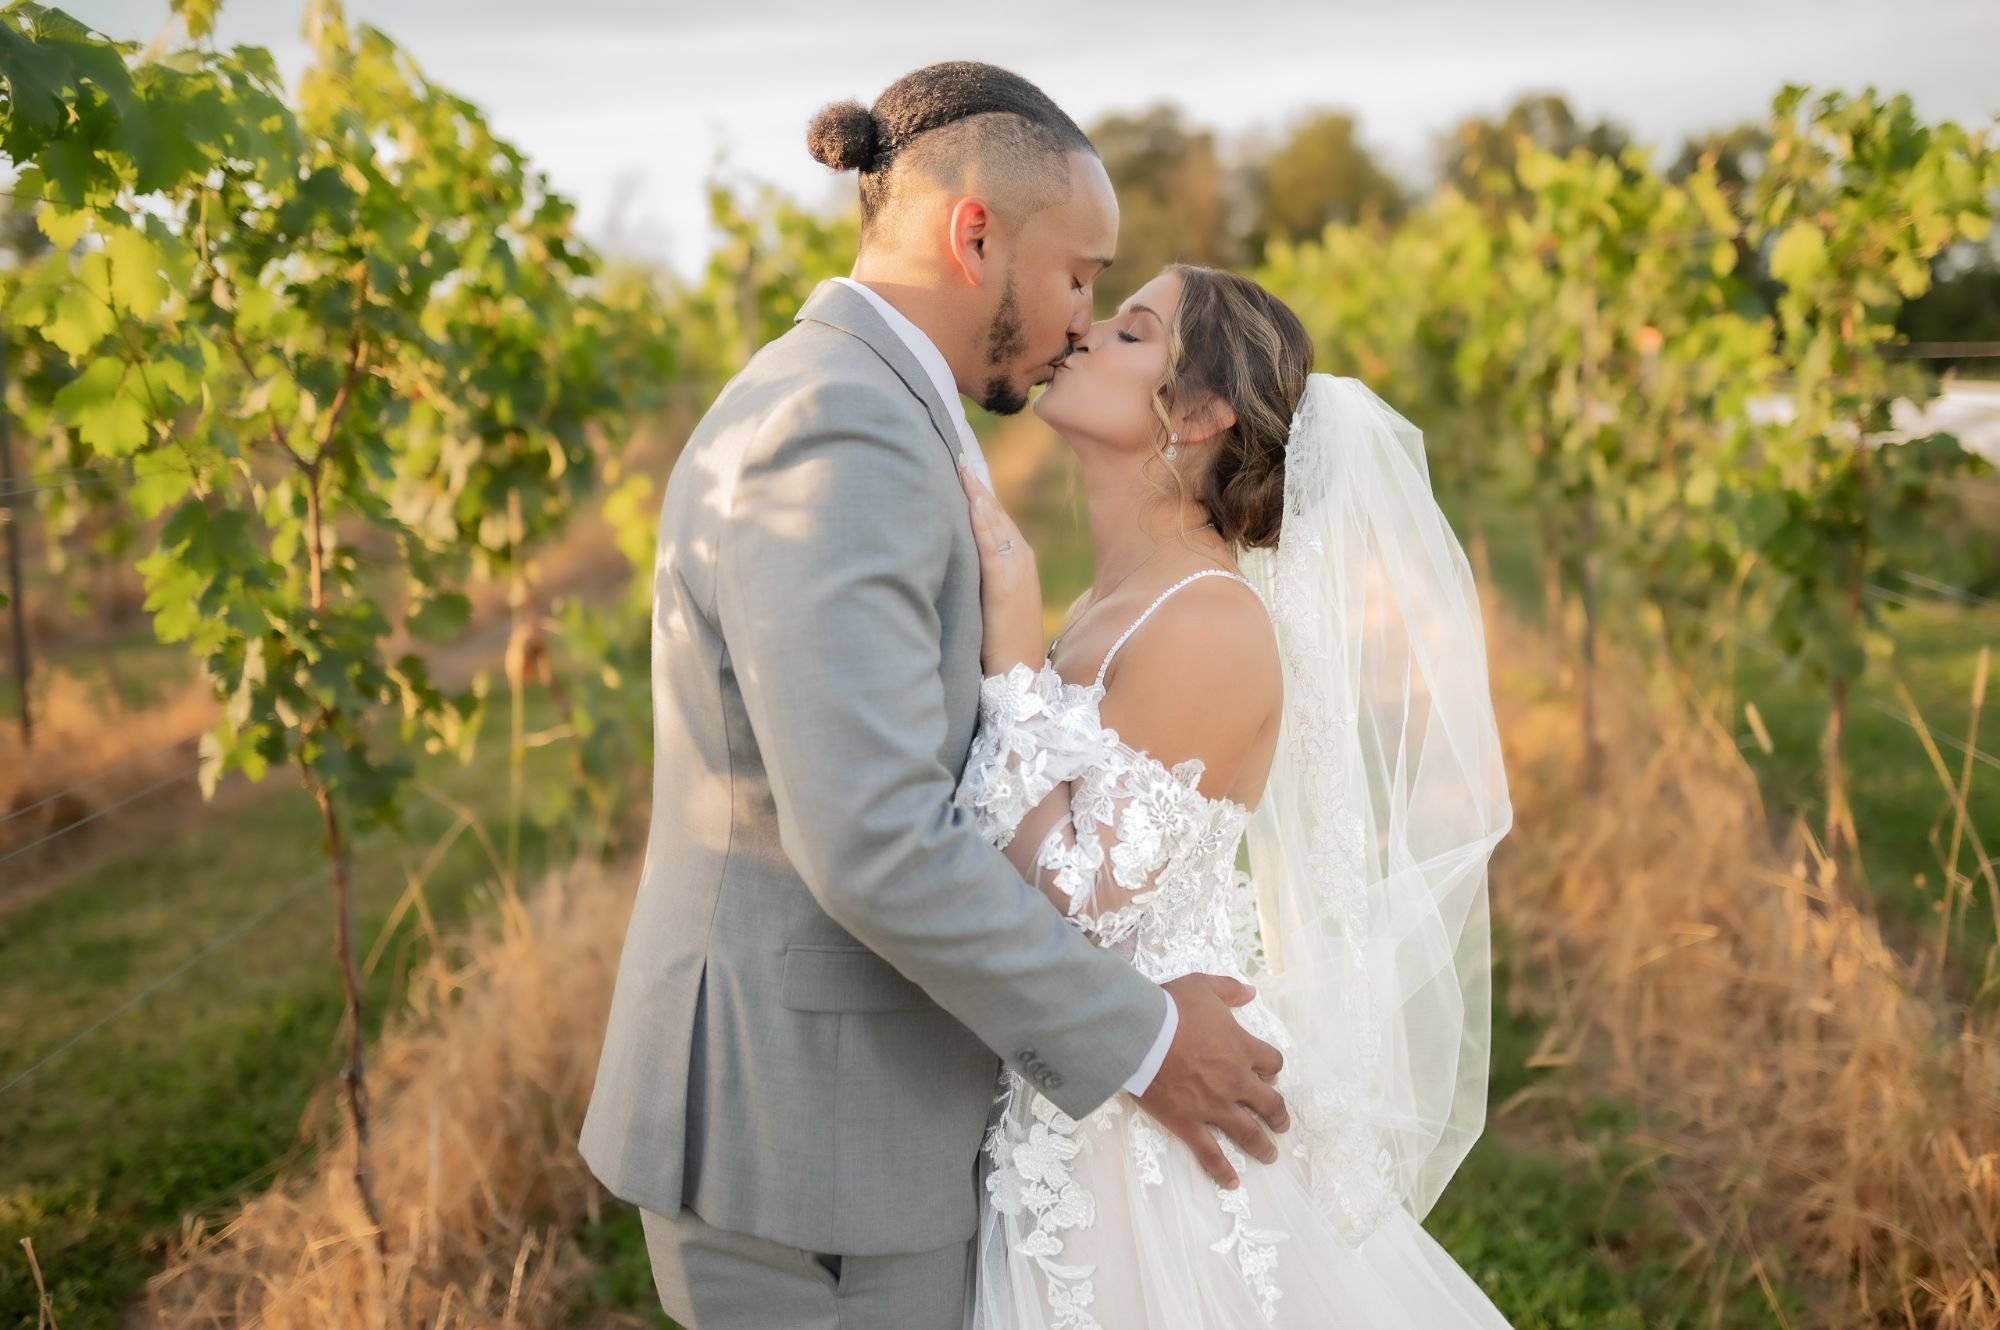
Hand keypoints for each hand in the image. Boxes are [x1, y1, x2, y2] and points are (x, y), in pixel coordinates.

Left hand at [958, 456, 1044, 673]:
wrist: (1018, 677)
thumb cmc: (999, 644)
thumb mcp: (990, 601)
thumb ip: (978, 576)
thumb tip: (947, 555)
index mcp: (1016, 561)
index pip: (994, 518)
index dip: (978, 492)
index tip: (960, 465)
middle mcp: (1020, 559)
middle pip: (995, 514)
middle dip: (976, 486)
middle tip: (956, 454)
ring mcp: (1017, 572)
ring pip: (995, 525)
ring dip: (978, 496)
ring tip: (961, 468)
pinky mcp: (1007, 588)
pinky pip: (993, 549)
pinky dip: (984, 525)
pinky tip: (973, 504)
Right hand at [1137, 973, 1288, 1189]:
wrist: (1140, 1032)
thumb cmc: (1171, 1007)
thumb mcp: (1203, 986)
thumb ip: (1230, 990)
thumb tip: (1251, 991)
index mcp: (1242, 1048)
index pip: (1273, 1063)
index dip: (1272, 1070)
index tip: (1268, 1075)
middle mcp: (1235, 1080)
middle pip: (1269, 1103)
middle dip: (1279, 1116)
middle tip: (1281, 1125)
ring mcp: (1214, 1105)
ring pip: (1248, 1132)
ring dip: (1262, 1146)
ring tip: (1270, 1155)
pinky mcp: (1189, 1123)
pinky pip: (1210, 1153)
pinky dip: (1222, 1170)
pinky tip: (1232, 1182)